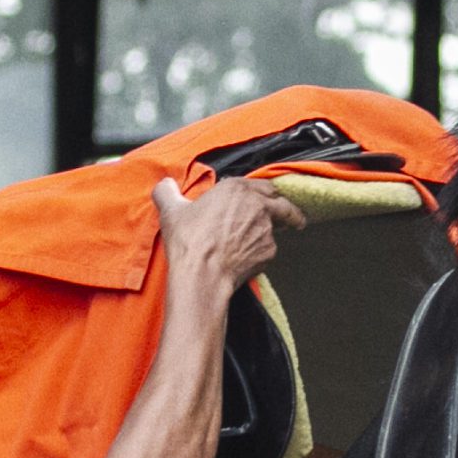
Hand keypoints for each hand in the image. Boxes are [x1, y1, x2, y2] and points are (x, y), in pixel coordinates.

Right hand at [156, 176, 304, 291]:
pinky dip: (261, 252)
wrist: (202, 272)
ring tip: (260, 241)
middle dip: (290, 211)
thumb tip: (165, 185)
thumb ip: (167, 192)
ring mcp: (267, 229)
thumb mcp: (171, 210)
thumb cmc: (189, 240)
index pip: (264, 185)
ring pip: (276, 229)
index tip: (270, 197)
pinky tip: (247, 257)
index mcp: (237, 188)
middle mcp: (258, 206)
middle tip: (293, 218)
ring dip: (272, 233)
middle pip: (283, 205)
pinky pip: (268, 250)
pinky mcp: (269, 251)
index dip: (267, 192)